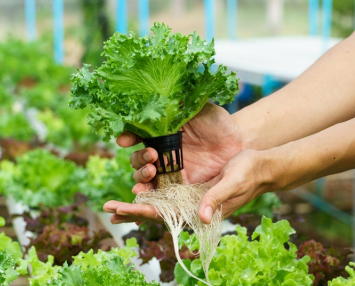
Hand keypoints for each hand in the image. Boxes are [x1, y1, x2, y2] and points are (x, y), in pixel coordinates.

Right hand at [103, 103, 244, 223]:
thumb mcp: (196, 110)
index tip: (124, 140)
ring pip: (145, 178)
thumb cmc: (217, 124)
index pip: (137, 136)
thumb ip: (178, 107)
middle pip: (138, 160)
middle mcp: (161, 153)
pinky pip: (161, 193)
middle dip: (138, 160)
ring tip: (150, 173)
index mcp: (161, 135)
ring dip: (141, 177)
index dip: (128, 138)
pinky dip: (149, 195)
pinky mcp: (180, 186)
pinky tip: (142, 195)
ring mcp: (169, 171)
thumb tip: (155, 98)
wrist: (238, 143)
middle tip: (152, 156)